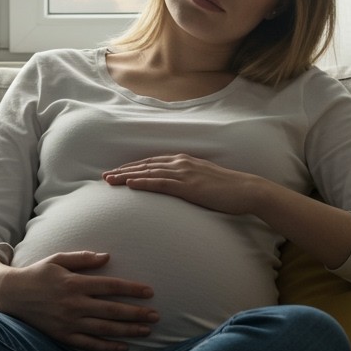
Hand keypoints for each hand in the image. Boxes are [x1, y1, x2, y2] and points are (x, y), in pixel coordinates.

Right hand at [0, 251, 157, 350]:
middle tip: (156, 316)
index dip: (132, 289)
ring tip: (147, 331)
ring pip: (105, 328)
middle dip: (137, 313)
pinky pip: (89, 344)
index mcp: (74, 283)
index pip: (110, 286)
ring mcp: (69, 322)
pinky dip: (107, 347)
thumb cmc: (37, 274)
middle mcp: (74, 304)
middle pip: (112, 310)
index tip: (149, 292)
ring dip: (128, 330)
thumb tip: (107, 257)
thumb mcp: (57, 260)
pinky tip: (123, 347)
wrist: (10, 295)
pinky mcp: (63, 336)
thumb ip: (83, 259)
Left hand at [103, 154, 255, 214]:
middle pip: (145, 166)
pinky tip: (130, 185)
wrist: (246, 190)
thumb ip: (187, 181)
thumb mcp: (203, 181)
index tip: (116, 173)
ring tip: (110, 181)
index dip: (132, 168)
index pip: (151, 163)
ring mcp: (184, 173)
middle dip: (123, 171)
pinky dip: (143, 183)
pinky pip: (161, 183)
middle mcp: (180, 163)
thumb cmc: (226, 189)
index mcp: (183, 161)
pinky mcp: (188, 186)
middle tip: (104, 177)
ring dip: (126, 176)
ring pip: (148, 173)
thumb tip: (175, 187)